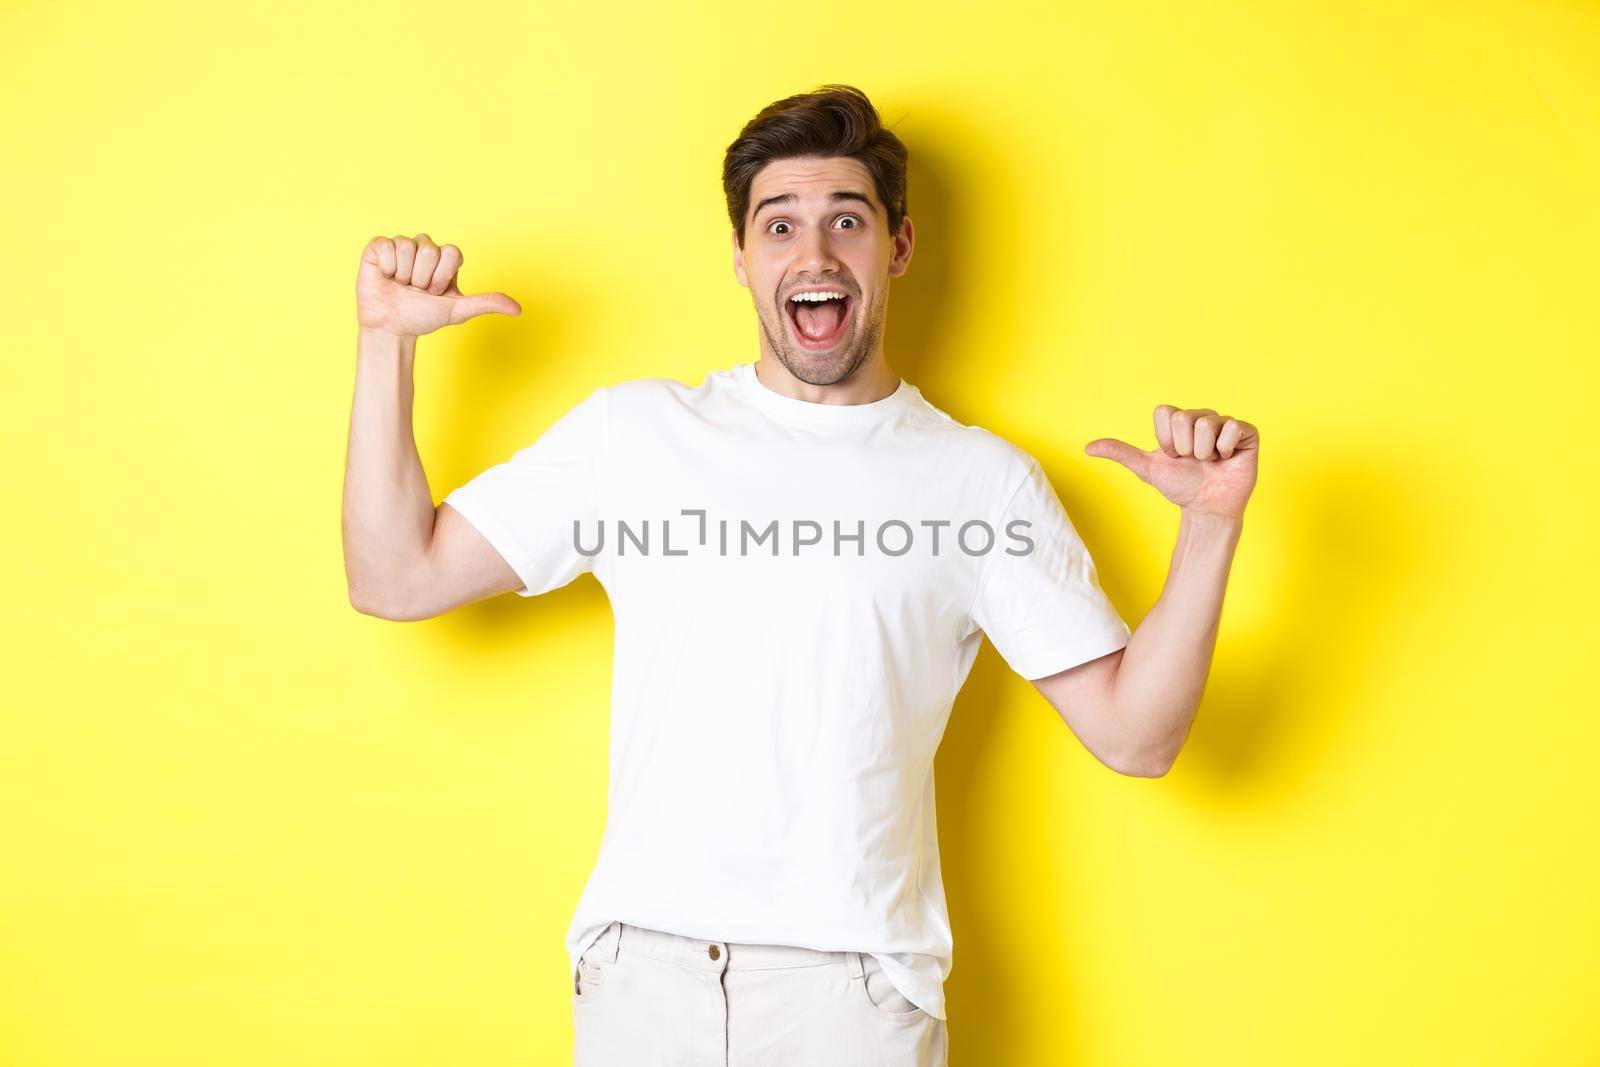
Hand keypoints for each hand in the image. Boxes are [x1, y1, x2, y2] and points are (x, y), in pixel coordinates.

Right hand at [356, 233, 520, 338]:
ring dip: (403, 274)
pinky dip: (387, 266)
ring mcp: (403, 246)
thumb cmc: (423, 316)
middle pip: (430, 249)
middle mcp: (426, 248)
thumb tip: (518, 309)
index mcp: (446, 259)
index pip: (452, 253)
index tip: (436, 292)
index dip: (442, 276)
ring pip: (407, 246)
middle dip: (423, 277)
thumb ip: (486, 303)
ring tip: (401, 285)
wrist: (391, 326)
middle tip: (416, 290)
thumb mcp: (457, 311)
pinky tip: (386, 277)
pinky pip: (386, 245)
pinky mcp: (380, 246)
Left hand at [1084, 405, 1258, 520]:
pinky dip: (1226, 449)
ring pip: (1206, 424)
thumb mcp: (1147, 468)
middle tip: (1194, 461)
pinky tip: (1227, 459)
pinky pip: (1232, 427)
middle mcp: (1201, 417)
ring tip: (1210, 462)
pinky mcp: (1246, 432)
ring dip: (1205, 452)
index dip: (1165, 440)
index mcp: (1178, 421)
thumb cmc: (1180, 486)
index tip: (1173, 456)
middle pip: (1185, 418)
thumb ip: (1121, 453)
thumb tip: (1088, 448)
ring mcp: (1224, 423)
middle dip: (1185, 448)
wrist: (1207, 507)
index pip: (1165, 413)